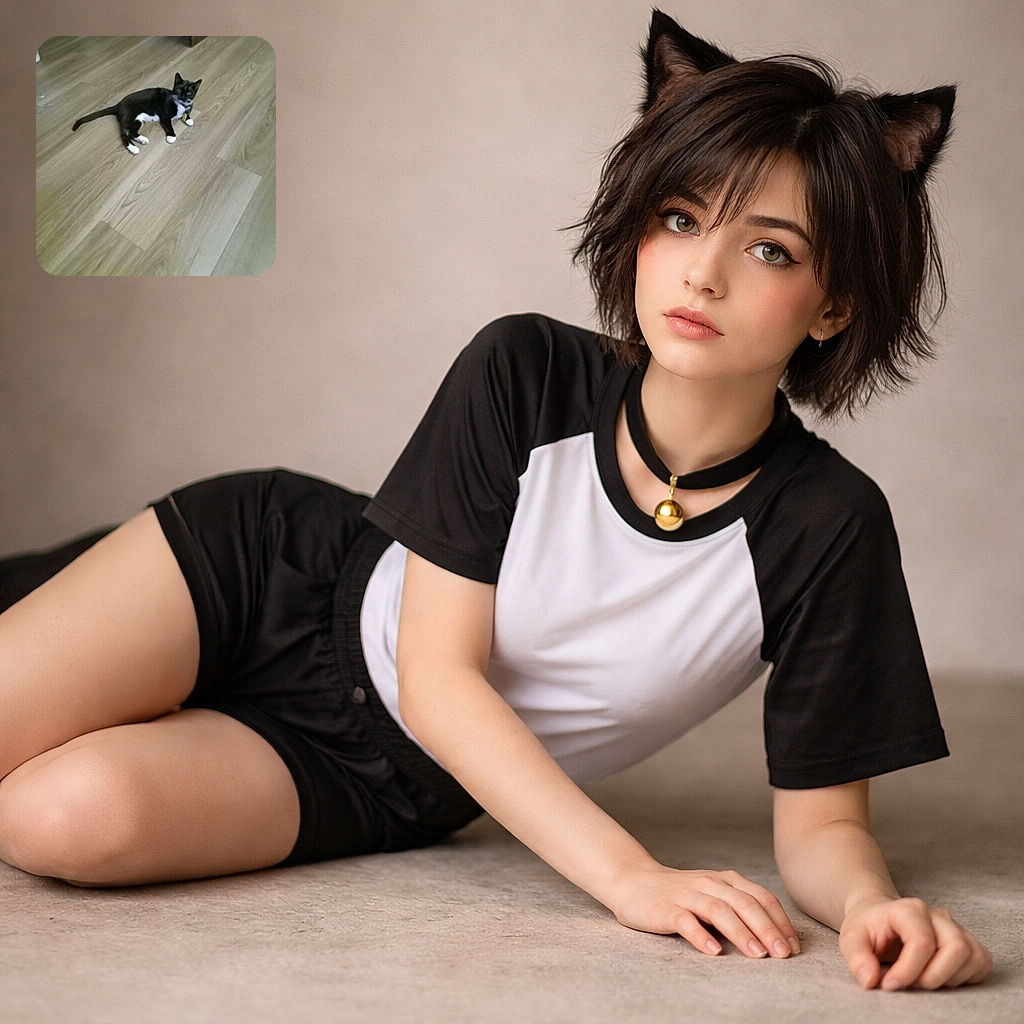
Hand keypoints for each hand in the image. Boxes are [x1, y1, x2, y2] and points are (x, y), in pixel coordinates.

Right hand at [610, 863, 800, 959]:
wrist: (634, 883)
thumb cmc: (681, 896)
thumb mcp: (714, 895)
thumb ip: (740, 909)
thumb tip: (777, 937)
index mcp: (726, 880)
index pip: (761, 897)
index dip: (780, 921)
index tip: (794, 947)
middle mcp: (709, 884)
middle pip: (744, 903)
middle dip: (767, 929)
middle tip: (783, 954)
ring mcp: (687, 895)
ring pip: (719, 910)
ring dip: (741, 932)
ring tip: (757, 954)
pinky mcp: (666, 909)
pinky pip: (685, 921)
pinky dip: (701, 936)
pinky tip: (713, 951)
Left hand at [840, 896, 991, 989]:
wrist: (878, 915)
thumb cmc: (867, 927)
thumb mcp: (851, 938)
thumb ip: (857, 957)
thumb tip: (870, 981)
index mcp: (908, 909)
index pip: (922, 941)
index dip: (908, 971)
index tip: (890, 985)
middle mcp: (937, 915)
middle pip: (957, 948)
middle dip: (934, 977)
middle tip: (910, 983)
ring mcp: (955, 927)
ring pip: (973, 956)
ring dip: (949, 978)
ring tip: (922, 978)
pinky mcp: (967, 941)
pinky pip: (981, 963)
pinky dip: (966, 978)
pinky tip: (940, 976)